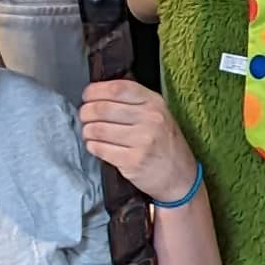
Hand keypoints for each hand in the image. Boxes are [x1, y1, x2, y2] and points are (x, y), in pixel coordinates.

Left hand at [78, 77, 200, 206]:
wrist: (180, 177)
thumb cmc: (165, 143)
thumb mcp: (159, 114)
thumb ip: (134, 101)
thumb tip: (97, 94)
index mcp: (155, 102)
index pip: (118, 88)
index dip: (96, 90)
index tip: (87, 95)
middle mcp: (150, 119)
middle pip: (103, 108)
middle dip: (86, 112)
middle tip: (84, 116)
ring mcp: (142, 141)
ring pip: (98, 129)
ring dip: (87, 130)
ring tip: (89, 132)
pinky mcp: (133, 161)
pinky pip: (101, 149)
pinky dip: (92, 146)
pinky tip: (95, 145)